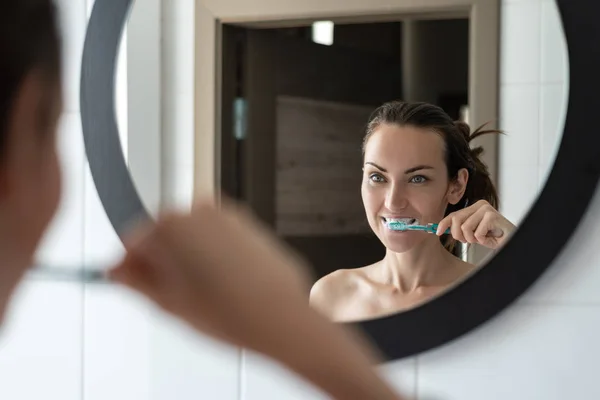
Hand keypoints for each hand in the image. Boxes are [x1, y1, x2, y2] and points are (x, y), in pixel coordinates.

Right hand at [109, 197, 313, 349]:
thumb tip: (119, 271)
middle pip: (163, 232)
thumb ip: (136, 281)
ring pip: (191, 233)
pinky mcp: (246, 221)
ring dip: (188, 255)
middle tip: (169, 292)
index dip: (131, 265)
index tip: (133, 280)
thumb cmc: (231, 311)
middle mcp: (196, 211)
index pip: (132, 240)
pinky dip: (213, 251)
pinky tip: (222, 281)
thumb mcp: (168, 303)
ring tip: (201, 291)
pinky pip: (216, 234)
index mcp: (169, 227)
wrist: (280, 315)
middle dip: (162, 259)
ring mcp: (224, 213)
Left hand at [436, 200, 515, 248]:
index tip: (437, 232)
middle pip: (456, 220)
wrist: (511, 241)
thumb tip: (442, 228)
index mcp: (475, 207)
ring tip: (483, 238)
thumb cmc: (493, 237)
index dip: (444, 223)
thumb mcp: (473, 232)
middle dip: (459, 235)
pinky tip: (491, 237)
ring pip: (465, 228)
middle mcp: (480, 205)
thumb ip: (460, 227)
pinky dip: (483, 240)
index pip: (454, 214)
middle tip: (470, 241)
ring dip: (473, 239)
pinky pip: (477, 233)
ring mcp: (486, 209)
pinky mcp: (492, 216)